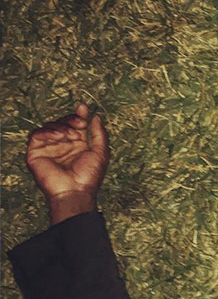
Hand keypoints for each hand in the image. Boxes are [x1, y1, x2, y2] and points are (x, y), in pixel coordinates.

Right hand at [26, 102, 108, 223]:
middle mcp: (62, 146)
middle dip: (71, 120)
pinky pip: (36, 135)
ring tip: (72, 135)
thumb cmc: (89, 176)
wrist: (75, 191)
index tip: (83, 107)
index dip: (78, 115)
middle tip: (80, 125)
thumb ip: (99, 133)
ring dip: (61, 126)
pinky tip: (59, 136)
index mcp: (77, 145)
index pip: (75, 125)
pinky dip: (47, 131)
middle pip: (62, 122)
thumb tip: (95, 116)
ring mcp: (49, 149)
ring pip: (49, 126)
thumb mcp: (101, 152)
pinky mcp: (35, 153)